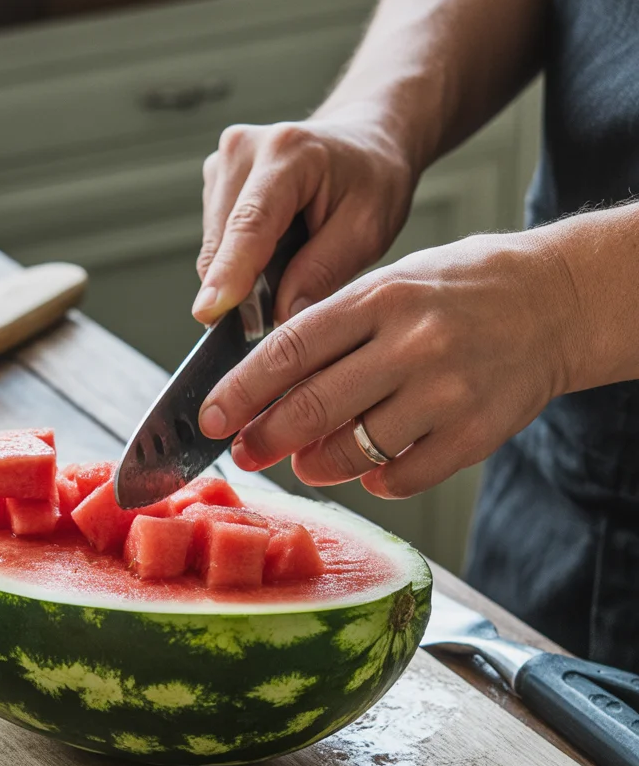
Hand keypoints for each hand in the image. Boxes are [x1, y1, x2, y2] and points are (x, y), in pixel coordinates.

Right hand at [193, 116, 415, 325]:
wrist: (363, 143)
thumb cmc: (372, 180)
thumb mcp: (368, 230)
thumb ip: (324, 271)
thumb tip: (282, 314)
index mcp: (289, 153)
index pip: (250, 224)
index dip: (229, 271)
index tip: (210, 312)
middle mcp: (244, 150)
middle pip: (223, 242)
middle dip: (242, 288)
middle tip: (284, 306)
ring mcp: (223, 163)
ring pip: (214, 247)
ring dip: (241, 274)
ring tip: (289, 263)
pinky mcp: (215, 180)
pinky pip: (215, 241)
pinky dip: (238, 261)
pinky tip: (273, 251)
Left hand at [198, 229, 580, 498]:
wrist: (556, 302)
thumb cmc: (462, 291)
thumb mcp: (393, 284)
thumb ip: (335, 332)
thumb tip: (270, 391)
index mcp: (381, 297)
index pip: (289, 349)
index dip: (240, 391)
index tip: (209, 418)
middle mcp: (411, 343)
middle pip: (312, 407)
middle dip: (264, 439)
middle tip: (245, 454)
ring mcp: (446, 391)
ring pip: (352, 451)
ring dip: (318, 465)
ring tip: (310, 461)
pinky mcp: (476, 433)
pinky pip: (401, 476)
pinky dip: (376, 481)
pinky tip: (371, 468)